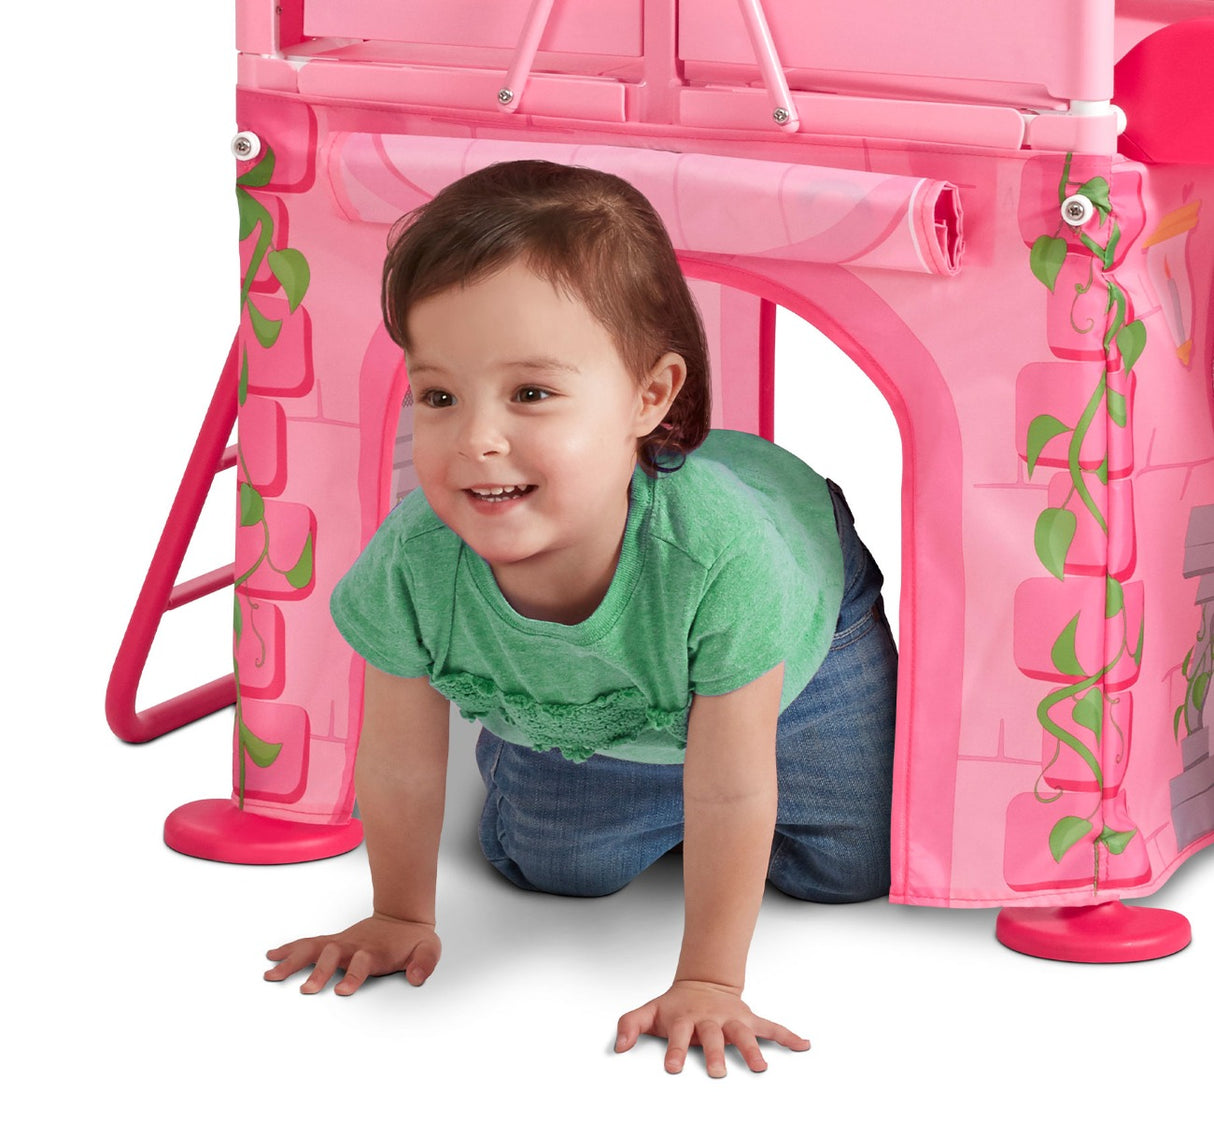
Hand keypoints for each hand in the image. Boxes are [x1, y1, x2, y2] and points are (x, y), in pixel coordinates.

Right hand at [264, 913, 440, 994]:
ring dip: (292, 961)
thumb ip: (424, 962)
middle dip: (319, 972)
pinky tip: (272, 957)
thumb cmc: (414, 938)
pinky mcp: (332, 942)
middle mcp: (354, 946)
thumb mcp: (429, 949)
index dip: (353, 976)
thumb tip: (415, 977)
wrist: (403, 917)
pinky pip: (308, 944)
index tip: (341, 991)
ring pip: (313, 949)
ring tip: (271, 975)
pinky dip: (289, 949)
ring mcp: (341, 943)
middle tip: (305, 990)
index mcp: (375, 951)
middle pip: (332, 955)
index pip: (363, 963)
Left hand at [614, 980, 809, 1076]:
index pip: (678, 1034)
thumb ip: (630, 1025)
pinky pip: (771, 1027)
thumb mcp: (649, 1011)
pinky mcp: (748, 1020)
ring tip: (761, 1067)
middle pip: (713, 1037)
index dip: (674, 1050)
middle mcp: (710, 1019)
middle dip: (716, 1054)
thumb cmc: (675, 1006)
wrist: (703, 983)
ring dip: (752, 1049)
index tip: (672, 1068)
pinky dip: (788, 1036)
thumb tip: (619, 1046)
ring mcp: (731, 1019)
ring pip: (743, 1033)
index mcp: (685, 1018)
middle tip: (717, 1073)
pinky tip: (803, 1045)